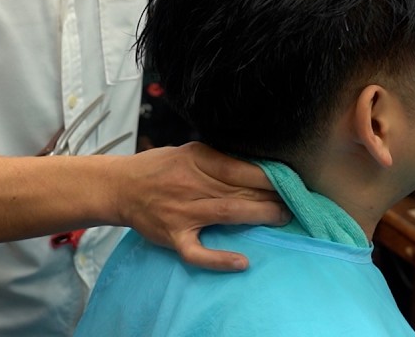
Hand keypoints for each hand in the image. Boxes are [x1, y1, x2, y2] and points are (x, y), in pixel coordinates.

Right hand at [118, 143, 287, 270]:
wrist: (120, 188)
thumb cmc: (157, 168)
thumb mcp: (187, 151)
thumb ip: (217, 158)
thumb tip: (255, 165)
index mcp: (197, 160)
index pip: (242, 168)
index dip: (270, 176)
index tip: (290, 180)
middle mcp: (191, 185)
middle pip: (241, 191)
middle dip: (272, 197)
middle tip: (295, 203)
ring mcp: (182, 213)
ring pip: (228, 215)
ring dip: (259, 216)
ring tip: (282, 219)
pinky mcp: (173, 237)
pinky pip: (198, 253)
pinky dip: (219, 259)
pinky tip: (242, 262)